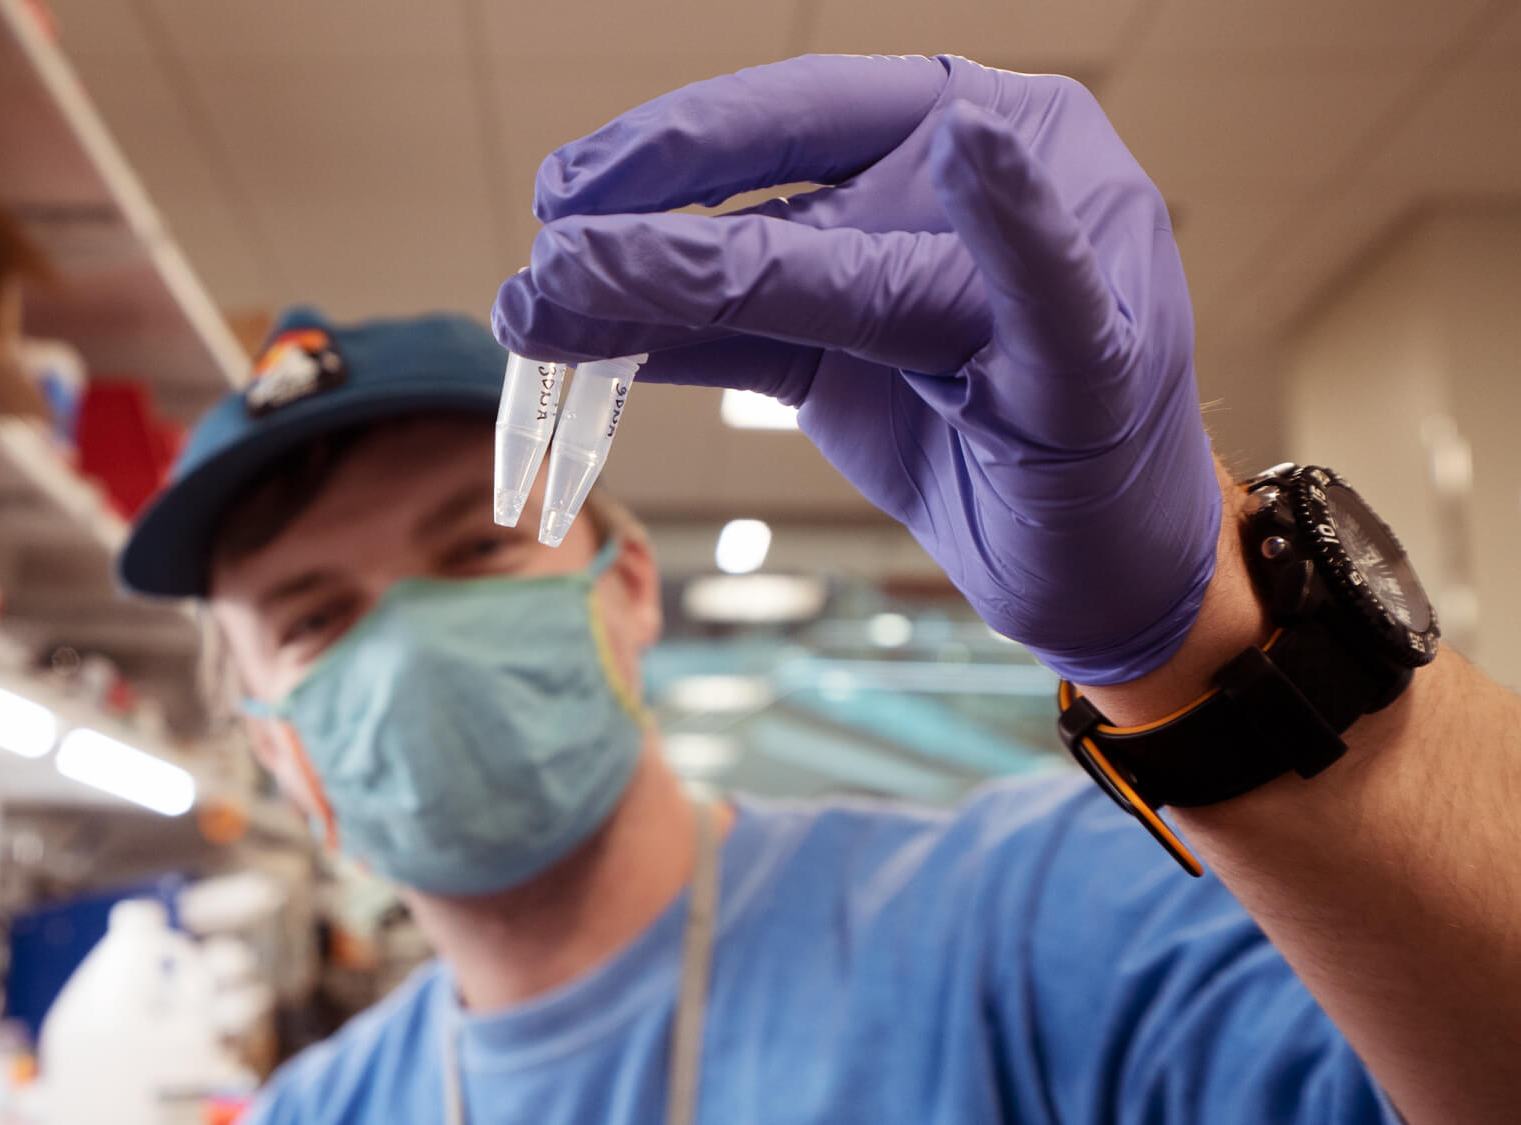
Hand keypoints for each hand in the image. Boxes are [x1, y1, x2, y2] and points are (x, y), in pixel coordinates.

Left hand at [491, 54, 1222, 684]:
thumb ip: (718, 321)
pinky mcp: (1100, 358)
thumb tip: (566, 299)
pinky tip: (977, 154)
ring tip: (577, 278)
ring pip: (862, 257)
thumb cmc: (967, 433)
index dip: (666, 146)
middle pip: (813, 158)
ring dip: (706, 270)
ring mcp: (1072, 245)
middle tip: (547, 252)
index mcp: (945, 137)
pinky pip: (1049, 286)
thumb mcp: (822, 361)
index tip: (558, 198)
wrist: (1093, 565)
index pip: (789, 115)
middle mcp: (1016, 156)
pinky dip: (1015, 222)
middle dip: (660, 207)